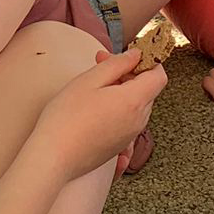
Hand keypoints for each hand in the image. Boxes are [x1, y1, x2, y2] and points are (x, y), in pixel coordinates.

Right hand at [32, 51, 166, 179]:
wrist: (54, 158)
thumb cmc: (67, 118)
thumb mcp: (89, 80)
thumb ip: (117, 64)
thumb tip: (136, 55)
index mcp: (134, 101)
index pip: (159, 76)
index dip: (147, 61)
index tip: (128, 55)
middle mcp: (138, 120)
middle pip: (147, 89)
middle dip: (128, 73)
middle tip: (101, 63)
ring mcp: (130, 136)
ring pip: (136, 104)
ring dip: (122, 90)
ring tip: (94, 85)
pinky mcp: (119, 146)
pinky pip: (127, 120)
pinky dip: (117, 108)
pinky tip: (94, 106)